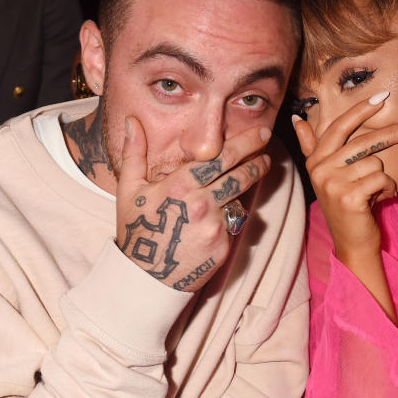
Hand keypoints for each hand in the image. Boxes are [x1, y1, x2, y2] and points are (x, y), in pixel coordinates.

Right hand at [116, 117, 271, 291]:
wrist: (147, 277)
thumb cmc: (137, 230)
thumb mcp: (129, 190)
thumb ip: (134, 154)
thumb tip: (132, 121)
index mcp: (179, 187)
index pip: (219, 159)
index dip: (244, 144)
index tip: (259, 134)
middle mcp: (201, 205)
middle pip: (239, 175)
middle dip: (257, 157)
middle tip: (268, 141)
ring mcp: (214, 226)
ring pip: (239, 198)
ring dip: (249, 183)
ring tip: (260, 167)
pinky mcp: (224, 245)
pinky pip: (233, 223)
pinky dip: (230, 216)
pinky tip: (221, 214)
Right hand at [292, 92, 397, 260]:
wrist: (352, 244)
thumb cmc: (346, 206)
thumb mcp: (327, 175)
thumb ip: (312, 146)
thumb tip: (296, 119)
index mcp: (315, 160)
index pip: (339, 126)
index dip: (361, 110)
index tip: (383, 96)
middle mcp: (320, 170)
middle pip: (363, 141)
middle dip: (394, 132)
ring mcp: (333, 184)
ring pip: (375, 162)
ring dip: (385, 177)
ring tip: (376, 191)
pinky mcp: (349, 197)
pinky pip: (382, 178)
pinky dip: (388, 188)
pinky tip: (380, 199)